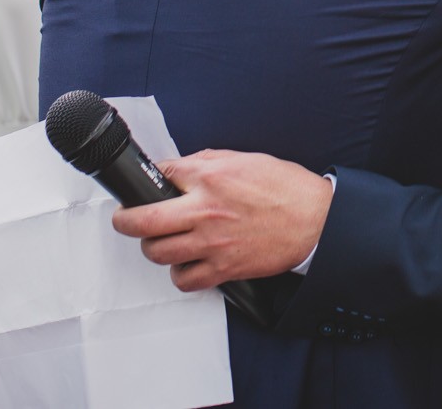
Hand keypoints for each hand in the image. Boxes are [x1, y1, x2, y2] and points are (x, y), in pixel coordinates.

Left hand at [111, 150, 333, 291]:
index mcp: (210, 177)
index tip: (144, 186)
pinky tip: (186, 263)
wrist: (316, 220)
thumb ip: (208, 163)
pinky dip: (180, 274)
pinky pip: (185, 280)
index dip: (147, 180)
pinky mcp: (223, 268)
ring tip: (160, 242)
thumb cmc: (286, 189)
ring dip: (153, 247)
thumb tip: (181, 168)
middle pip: (142, 221)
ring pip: (157, 253)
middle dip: (125, 220)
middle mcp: (205, 210)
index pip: (160, 175)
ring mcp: (211, 243)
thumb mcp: (245, 160)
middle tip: (126, 219)